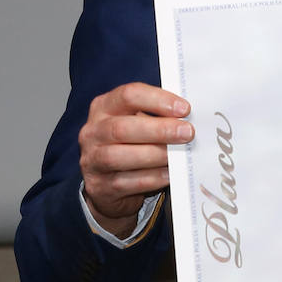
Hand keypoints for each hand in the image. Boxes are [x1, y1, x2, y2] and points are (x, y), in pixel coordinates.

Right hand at [79, 82, 192, 237]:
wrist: (108, 183)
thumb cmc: (131, 143)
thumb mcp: (139, 122)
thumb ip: (158, 116)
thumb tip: (189, 116)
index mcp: (104, 107)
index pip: (128, 95)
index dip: (158, 100)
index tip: (184, 108)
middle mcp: (93, 132)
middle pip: (122, 128)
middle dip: (159, 130)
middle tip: (187, 133)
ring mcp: (92, 160)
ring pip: (119, 157)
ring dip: (155, 155)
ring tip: (179, 155)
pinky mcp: (99, 186)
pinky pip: (126, 182)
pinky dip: (151, 177)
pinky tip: (169, 174)